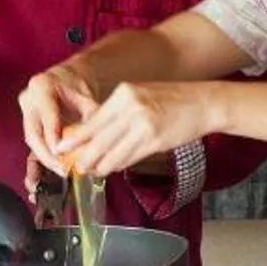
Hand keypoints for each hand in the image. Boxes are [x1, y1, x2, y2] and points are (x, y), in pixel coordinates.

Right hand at [20, 59, 103, 182]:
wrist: (67, 81)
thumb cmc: (77, 87)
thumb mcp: (88, 98)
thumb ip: (91, 118)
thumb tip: (94, 144)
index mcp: (42, 86)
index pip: (46, 114)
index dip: (52, 135)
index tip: (60, 153)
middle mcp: (29, 99)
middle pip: (33, 132)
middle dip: (46, 154)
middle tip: (62, 169)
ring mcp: (26, 112)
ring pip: (31, 140)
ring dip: (45, 158)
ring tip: (63, 170)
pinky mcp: (28, 124)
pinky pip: (34, 143)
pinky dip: (44, 156)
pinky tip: (55, 167)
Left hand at [54, 83, 214, 179]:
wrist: (203, 103)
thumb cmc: (171, 100)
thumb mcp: (139, 97)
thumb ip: (116, 113)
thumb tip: (91, 134)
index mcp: (124, 94)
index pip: (92, 121)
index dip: (75, 139)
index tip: (63, 149)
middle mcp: (131, 108)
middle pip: (97, 140)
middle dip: (82, 157)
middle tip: (73, 166)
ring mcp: (143, 125)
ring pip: (112, 153)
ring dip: (99, 166)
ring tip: (92, 171)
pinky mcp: (155, 141)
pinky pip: (128, 158)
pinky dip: (118, 165)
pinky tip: (112, 168)